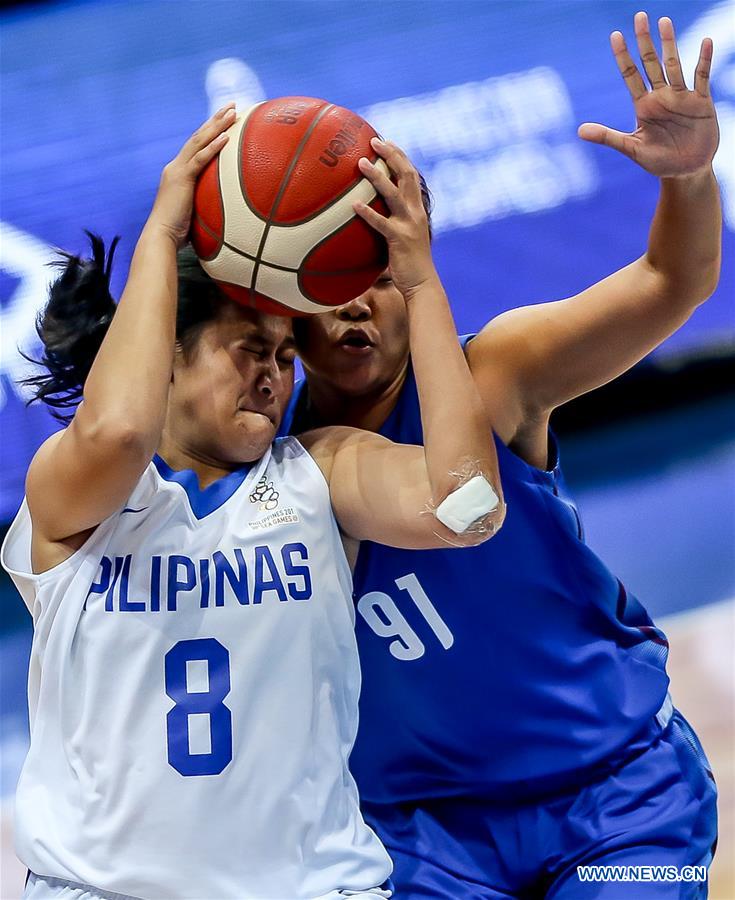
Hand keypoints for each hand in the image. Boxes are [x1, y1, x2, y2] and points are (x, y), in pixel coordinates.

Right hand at [146, 103, 235, 245]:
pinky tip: (226, 136)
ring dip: (217, 125)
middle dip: (215, 120)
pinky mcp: (181, 178)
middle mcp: (176, 166)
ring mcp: (177, 170)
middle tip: (232, 105)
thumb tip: (224, 209)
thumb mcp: (194, 212)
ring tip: (232, 111)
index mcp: (178, 173)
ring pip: (199, 141)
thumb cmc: (177, 231)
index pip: (196, 147)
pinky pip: (200, 159)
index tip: (225, 120)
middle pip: (198, 137)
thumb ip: (205, 203)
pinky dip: (213, 147)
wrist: (161, 236)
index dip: (210, 132)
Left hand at [353, 138, 436, 298]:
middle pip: (406, 175)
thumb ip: (391, 222)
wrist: (422, 285)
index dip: (399, 156)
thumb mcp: (403, 238)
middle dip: (391, 155)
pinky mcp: (399, 239)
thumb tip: (366, 215)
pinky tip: (354, 205)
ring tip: (361, 163)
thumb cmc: (408, 264)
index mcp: (417, 209)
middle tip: (374, 141)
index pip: (411, 175)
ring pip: (394, 193)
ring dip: (377, 176)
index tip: (385, 141)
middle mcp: (416, 212)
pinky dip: (368, 213)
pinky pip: (381, 223)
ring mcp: (409, 225)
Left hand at [578, 12, 718, 177]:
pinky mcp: (700, 102)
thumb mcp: (631, 149)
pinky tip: (704, 42)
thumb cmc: (657, 161)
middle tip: (640, 16)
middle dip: (645, 41)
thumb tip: (579, 131)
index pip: (630, 76)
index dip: (623, 56)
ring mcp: (681, 96)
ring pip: (674, 64)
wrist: (685, 172)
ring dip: (669, 44)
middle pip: (651, 63)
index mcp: (643, 106)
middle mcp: (661, 96)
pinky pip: (701, 77)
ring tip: (664, 22)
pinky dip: (703, 60)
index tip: (615, 35)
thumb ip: (608, 137)